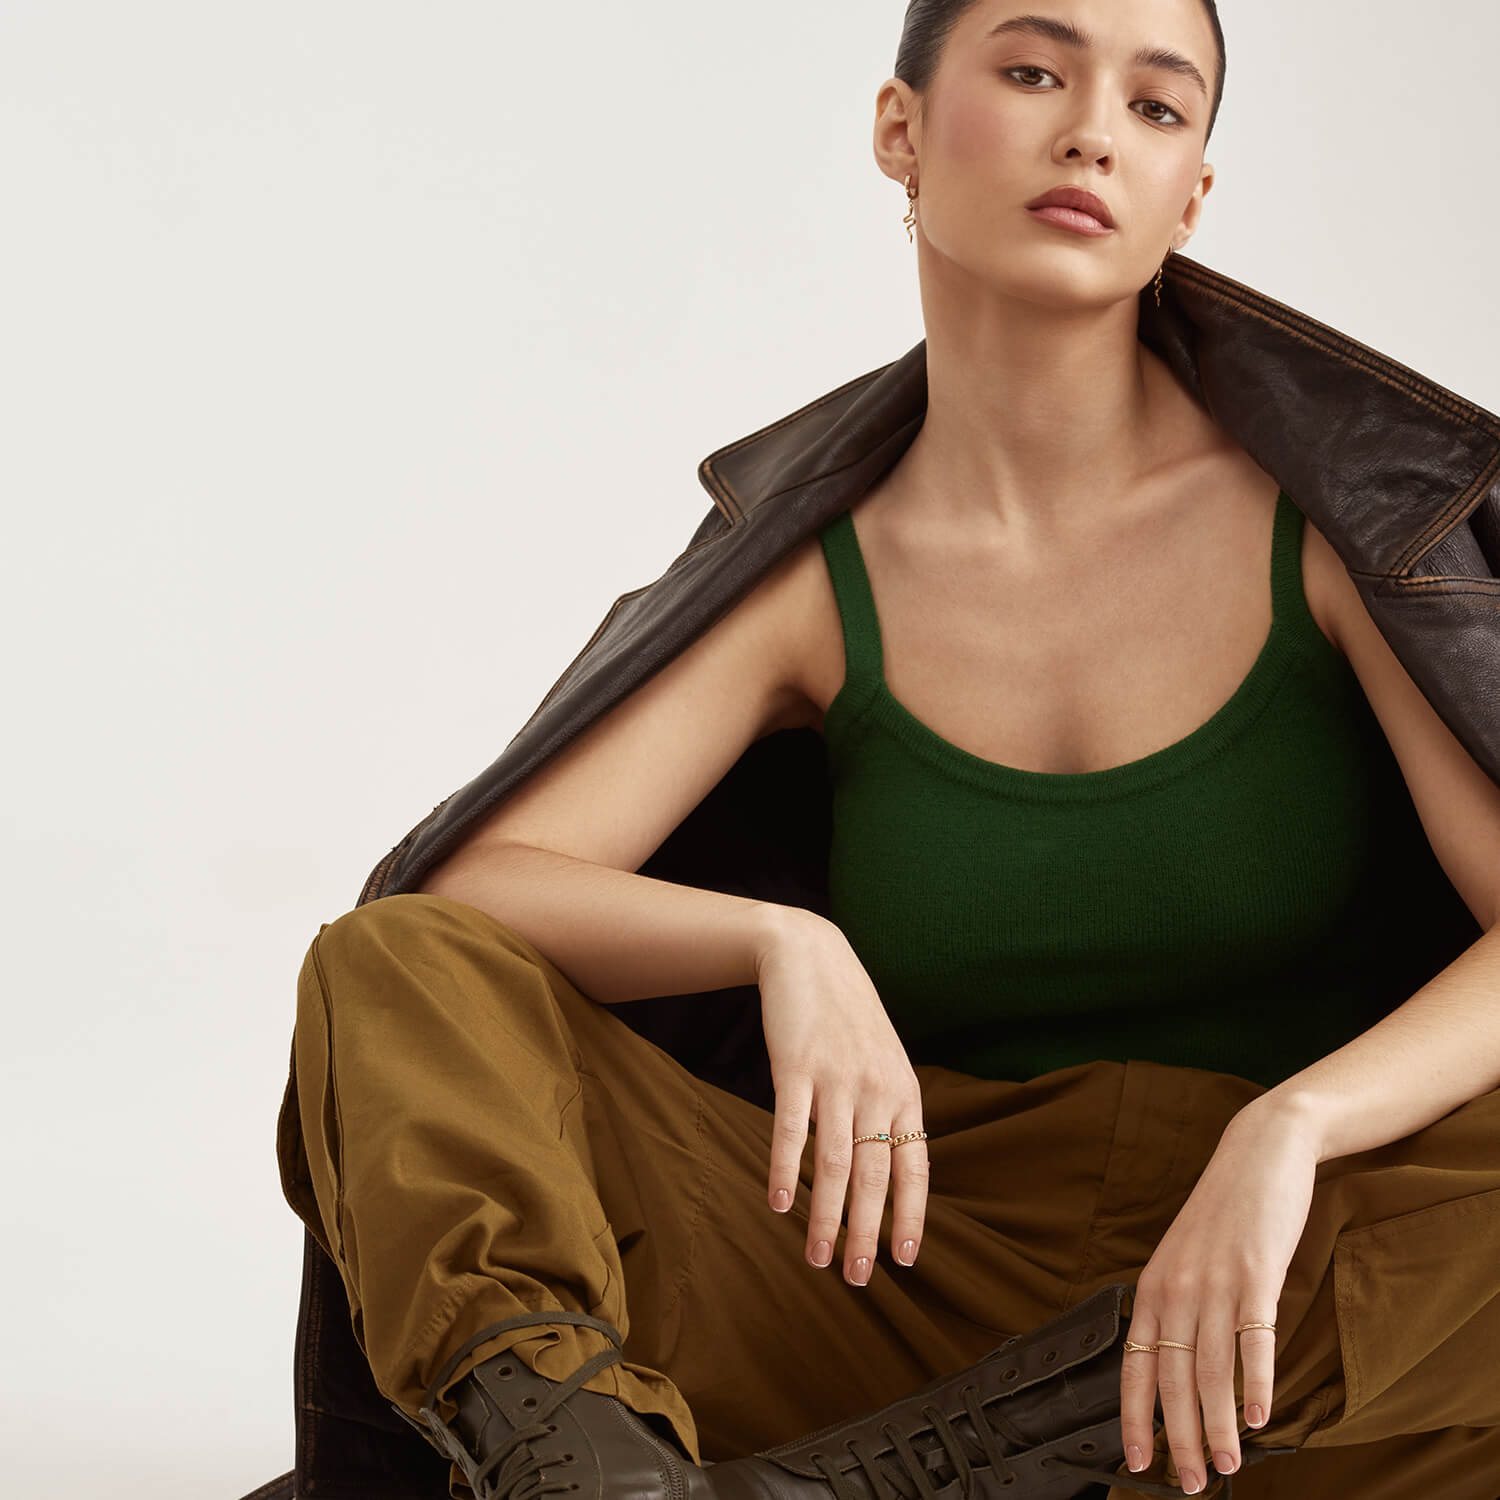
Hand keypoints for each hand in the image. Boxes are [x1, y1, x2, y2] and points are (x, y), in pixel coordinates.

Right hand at [753, 907, 929, 1287]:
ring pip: (835, 1163)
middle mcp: (876, 1088)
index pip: (915, 1166)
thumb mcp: (882, 1057)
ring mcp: (835, 1077)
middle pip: (874, 1176)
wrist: (809, 955)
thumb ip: (888, 1107)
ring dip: (826, 1217)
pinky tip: (777, 1202)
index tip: (903, 1259)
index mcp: (904, 1090)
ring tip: (818, 1259)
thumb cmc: (847, 1014)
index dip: (910, 1214)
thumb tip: (888, 1171)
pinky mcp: (795, 1067)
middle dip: (867, 1233)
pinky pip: (790, 1128)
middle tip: (857, 1278)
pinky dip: (784, 1168)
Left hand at [1119, 1101, 1321, 1493]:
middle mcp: (1176, 1288)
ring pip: (1211, 1368)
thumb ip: (1176, 1308)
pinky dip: (1255, 1382)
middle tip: (1191, 1483)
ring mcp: (1215, 1281)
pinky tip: (1258, 1417)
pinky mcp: (1257, 1274)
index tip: (1138, 1462)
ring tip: (1226, 1466)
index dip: (1135, 1416)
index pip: (1136, 1365)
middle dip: (1180, 1437)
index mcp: (1152, 1288)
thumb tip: (1177, 1368)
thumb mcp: (1183, 1259)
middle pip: (1174, 1378)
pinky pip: (1254, 1339)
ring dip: (1218, 1425)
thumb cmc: (1223, 1214)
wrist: (1258, 1153)